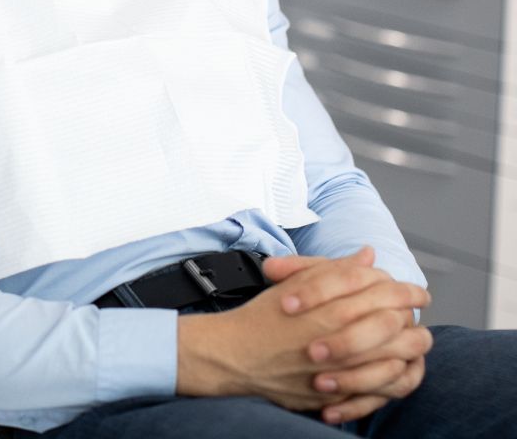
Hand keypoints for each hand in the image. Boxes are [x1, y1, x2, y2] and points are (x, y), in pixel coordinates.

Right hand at [176, 249, 430, 416]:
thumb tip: (368, 256)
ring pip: (393, 359)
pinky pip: (379, 391)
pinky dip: (395, 378)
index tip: (415, 289)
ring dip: (410, 347)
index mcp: (326, 308)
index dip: (404, 288)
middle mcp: (335, 339)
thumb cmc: (262, 318)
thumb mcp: (294, 284)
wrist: (234, 356)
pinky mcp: (336, 395)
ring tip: (417, 337)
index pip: (379, 292)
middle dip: (411, 314)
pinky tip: (400, 366)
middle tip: (418, 308)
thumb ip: (334, 270)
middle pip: (392, 324)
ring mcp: (337, 371)